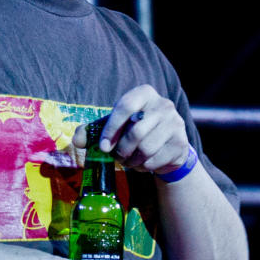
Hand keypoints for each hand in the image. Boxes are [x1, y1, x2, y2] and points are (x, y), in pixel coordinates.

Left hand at [73, 84, 192, 177]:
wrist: (166, 144)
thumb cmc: (134, 129)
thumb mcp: (114, 126)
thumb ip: (93, 131)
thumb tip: (77, 141)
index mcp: (145, 93)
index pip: (126, 106)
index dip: (111, 129)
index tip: (104, 147)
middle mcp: (164, 104)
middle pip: (136, 132)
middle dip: (122, 150)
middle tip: (118, 157)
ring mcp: (176, 123)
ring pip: (147, 148)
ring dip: (133, 161)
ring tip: (129, 161)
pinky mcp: (181, 142)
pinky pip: (156, 160)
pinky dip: (145, 167)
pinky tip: (144, 163)